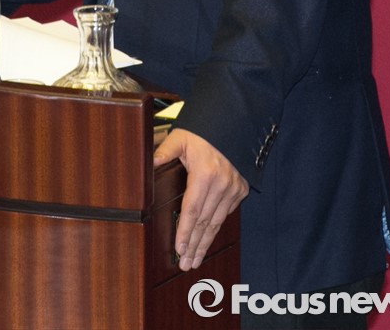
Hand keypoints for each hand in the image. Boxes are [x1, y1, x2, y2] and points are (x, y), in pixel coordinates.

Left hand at [154, 128, 247, 270]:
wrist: (230, 125)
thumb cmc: (202, 132)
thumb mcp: (180, 138)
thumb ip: (165, 152)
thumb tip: (148, 163)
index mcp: (204, 174)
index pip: (192, 210)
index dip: (185, 231)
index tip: (179, 248)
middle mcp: (221, 185)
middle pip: (205, 222)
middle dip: (194, 245)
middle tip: (186, 264)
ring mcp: (233, 189)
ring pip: (217, 222)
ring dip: (205, 243)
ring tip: (195, 259)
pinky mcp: (240, 190)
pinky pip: (226, 214)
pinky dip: (216, 228)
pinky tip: (208, 240)